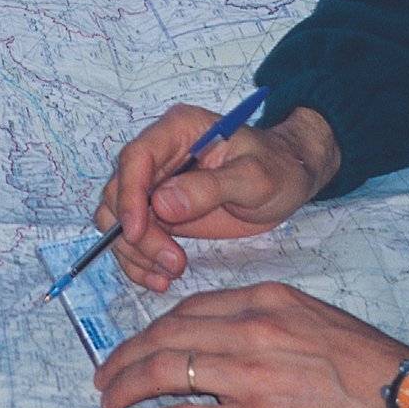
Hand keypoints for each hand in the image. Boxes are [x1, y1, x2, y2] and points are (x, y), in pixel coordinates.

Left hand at [93, 281, 408, 407]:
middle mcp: (254, 329)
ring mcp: (251, 375)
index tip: (139, 345)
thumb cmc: (376, 372)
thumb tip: (231, 343)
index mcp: (270, 301)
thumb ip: (273, 324)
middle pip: (167, 335)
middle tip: (107, 374)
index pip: (191, 309)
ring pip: (165, 371)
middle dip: (127, 355)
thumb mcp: (322, 321)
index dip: (154, 329)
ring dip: (127, 387)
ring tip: (111, 400)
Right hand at [95, 105, 339, 290]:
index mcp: (178, 130)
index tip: (137, 231)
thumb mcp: (255, 177)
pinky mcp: (159, 212)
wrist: (290, 178)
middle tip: (172, 262)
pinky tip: (160, 277)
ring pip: (118, 219)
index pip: (136, 157)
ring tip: (170, 273)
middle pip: (121, 192)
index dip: (129, 195)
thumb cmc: (278, 167)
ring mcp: (156, 184)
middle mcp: (160, 155)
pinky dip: (139, 261)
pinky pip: (132, 237)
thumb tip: (162, 203)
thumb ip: (210, 188)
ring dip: (135, 252)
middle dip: (137, 234)